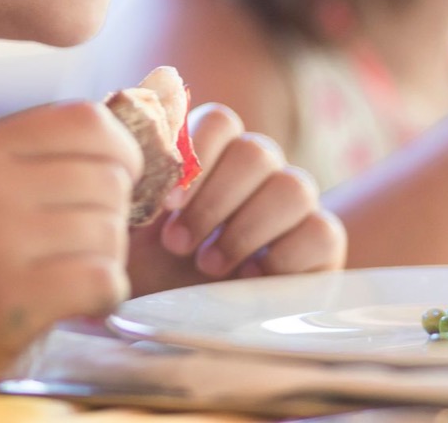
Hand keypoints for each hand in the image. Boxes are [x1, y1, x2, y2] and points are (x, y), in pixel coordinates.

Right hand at [0, 100, 142, 398]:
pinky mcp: (10, 300)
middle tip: (86, 242)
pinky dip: (107, 293)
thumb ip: (34, 161)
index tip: (122, 176)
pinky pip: (103, 278)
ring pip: (110, 229)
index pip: (87, 121)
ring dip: (108, 257)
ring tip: (73, 274)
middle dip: (114, 213)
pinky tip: (80, 303)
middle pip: (108, 177)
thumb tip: (126, 141)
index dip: (121, 148)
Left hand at [128, 104, 345, 293]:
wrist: (177, 327)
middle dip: (214, 201)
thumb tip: (126, 127)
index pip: (220, 120)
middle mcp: (257, 170)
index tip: (167, 203)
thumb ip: (130, 177)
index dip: (198, 154)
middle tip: (178, 244)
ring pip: (294, 186)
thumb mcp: (125, 226)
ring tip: (208, 266)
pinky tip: (250, 277)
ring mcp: (292, 205)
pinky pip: (322, 231)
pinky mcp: (319, 245)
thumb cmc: (146, 269)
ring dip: (246, 229)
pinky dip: (285, 255)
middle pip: (256, 152)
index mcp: (212, 153)